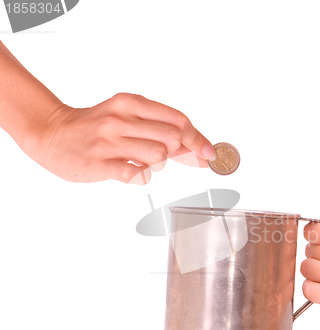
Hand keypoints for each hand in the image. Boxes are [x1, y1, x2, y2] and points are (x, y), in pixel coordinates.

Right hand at [31, 93, 215, 183]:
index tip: (209, 154)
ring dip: (158, 165)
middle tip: (164, 156)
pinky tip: (132, 172)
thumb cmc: (98, 128)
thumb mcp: (128, 118)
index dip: (198, 139)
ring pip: (158, 156)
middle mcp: (121, 119)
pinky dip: (142, 177)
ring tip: (142, 162)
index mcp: (131, 103)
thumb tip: (200, 151)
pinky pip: (137, 174)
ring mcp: (109, 141)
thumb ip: (161, 130)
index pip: (179, 120)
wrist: (52, 134)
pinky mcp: (99, 163)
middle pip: (174, 138)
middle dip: (178, 152)